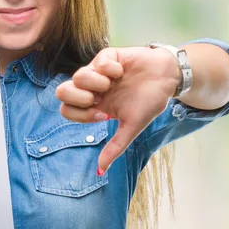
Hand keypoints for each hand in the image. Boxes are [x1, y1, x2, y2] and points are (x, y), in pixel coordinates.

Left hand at [55, 47, 179, 174]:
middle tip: (98, 98)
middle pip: (61, 91)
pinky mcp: (108, 56)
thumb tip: (100, 172)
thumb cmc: (149, 102)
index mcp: (93, 105)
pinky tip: (121, 71)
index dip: (81, 115)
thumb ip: (115, 147)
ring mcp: (98, 71)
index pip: (66, 110)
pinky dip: (110, 69)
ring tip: (113, 84)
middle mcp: (91, 88)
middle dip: (78, 97)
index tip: (105, 115)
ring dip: (96, 83)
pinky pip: (98, 61)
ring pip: (77, 75)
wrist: (168, 79)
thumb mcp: (132, 127)